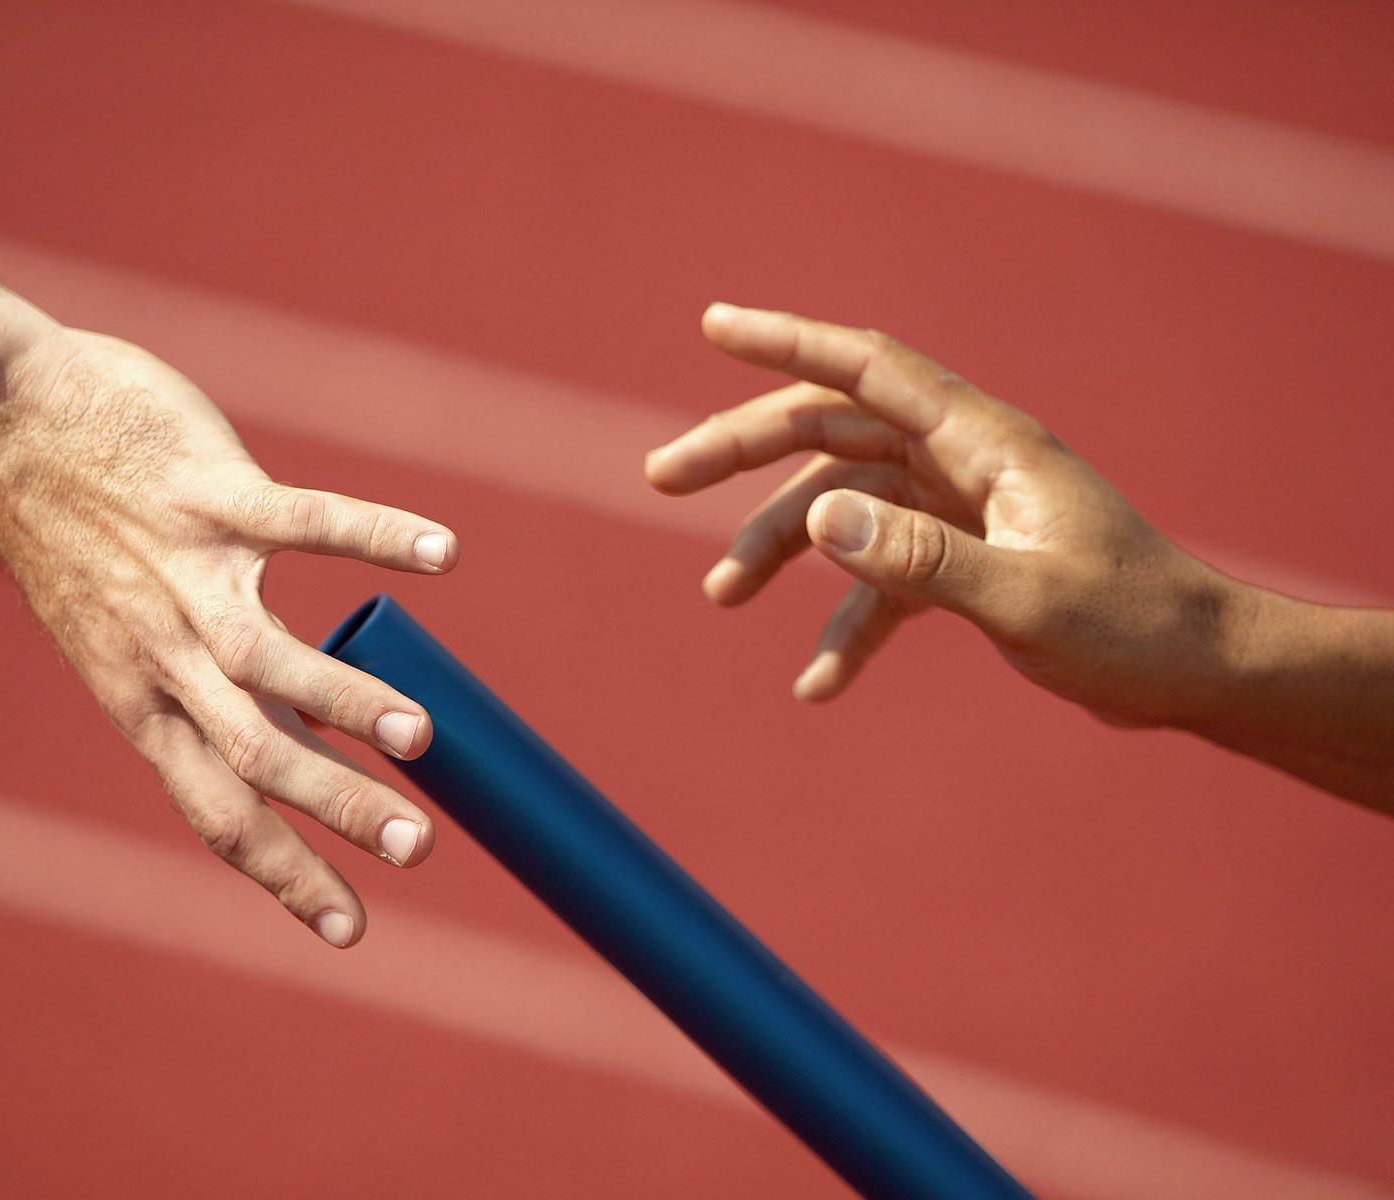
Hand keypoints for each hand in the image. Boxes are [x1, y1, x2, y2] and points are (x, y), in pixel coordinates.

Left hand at [0, 327, 458, 945]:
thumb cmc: (75, 540)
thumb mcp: (123, 641)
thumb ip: (206, 690)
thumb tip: (306, 731)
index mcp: (145, 701)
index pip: (219, 814)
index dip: (286, 875)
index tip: (352, 930)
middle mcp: (164, 651)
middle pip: (254, 754)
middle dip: (338, 807)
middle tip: (418, 848)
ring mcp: (187, 569)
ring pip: (270, 654)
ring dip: (347, 698)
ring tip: (422, 736)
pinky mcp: (209, 489)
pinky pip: (303, 519)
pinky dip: (376, 537)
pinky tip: (442, 554)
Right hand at [646, 304, 1240, 729]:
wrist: (1193, 672)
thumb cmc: (1132, 625)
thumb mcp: (1025, 598)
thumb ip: (920, 561)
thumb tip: (817, 524)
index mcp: (980, 443)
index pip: (867, 368)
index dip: (786, 340)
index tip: (715, 324)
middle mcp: (960, 461)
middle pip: (829, 431)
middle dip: (743, 450)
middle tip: (661, 476)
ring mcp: (956, 510)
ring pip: (841, 506)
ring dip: (779, 546)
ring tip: (720, 597)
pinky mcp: (961, 562)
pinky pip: (879, 580)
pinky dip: (844, 624)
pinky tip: (817, 684)